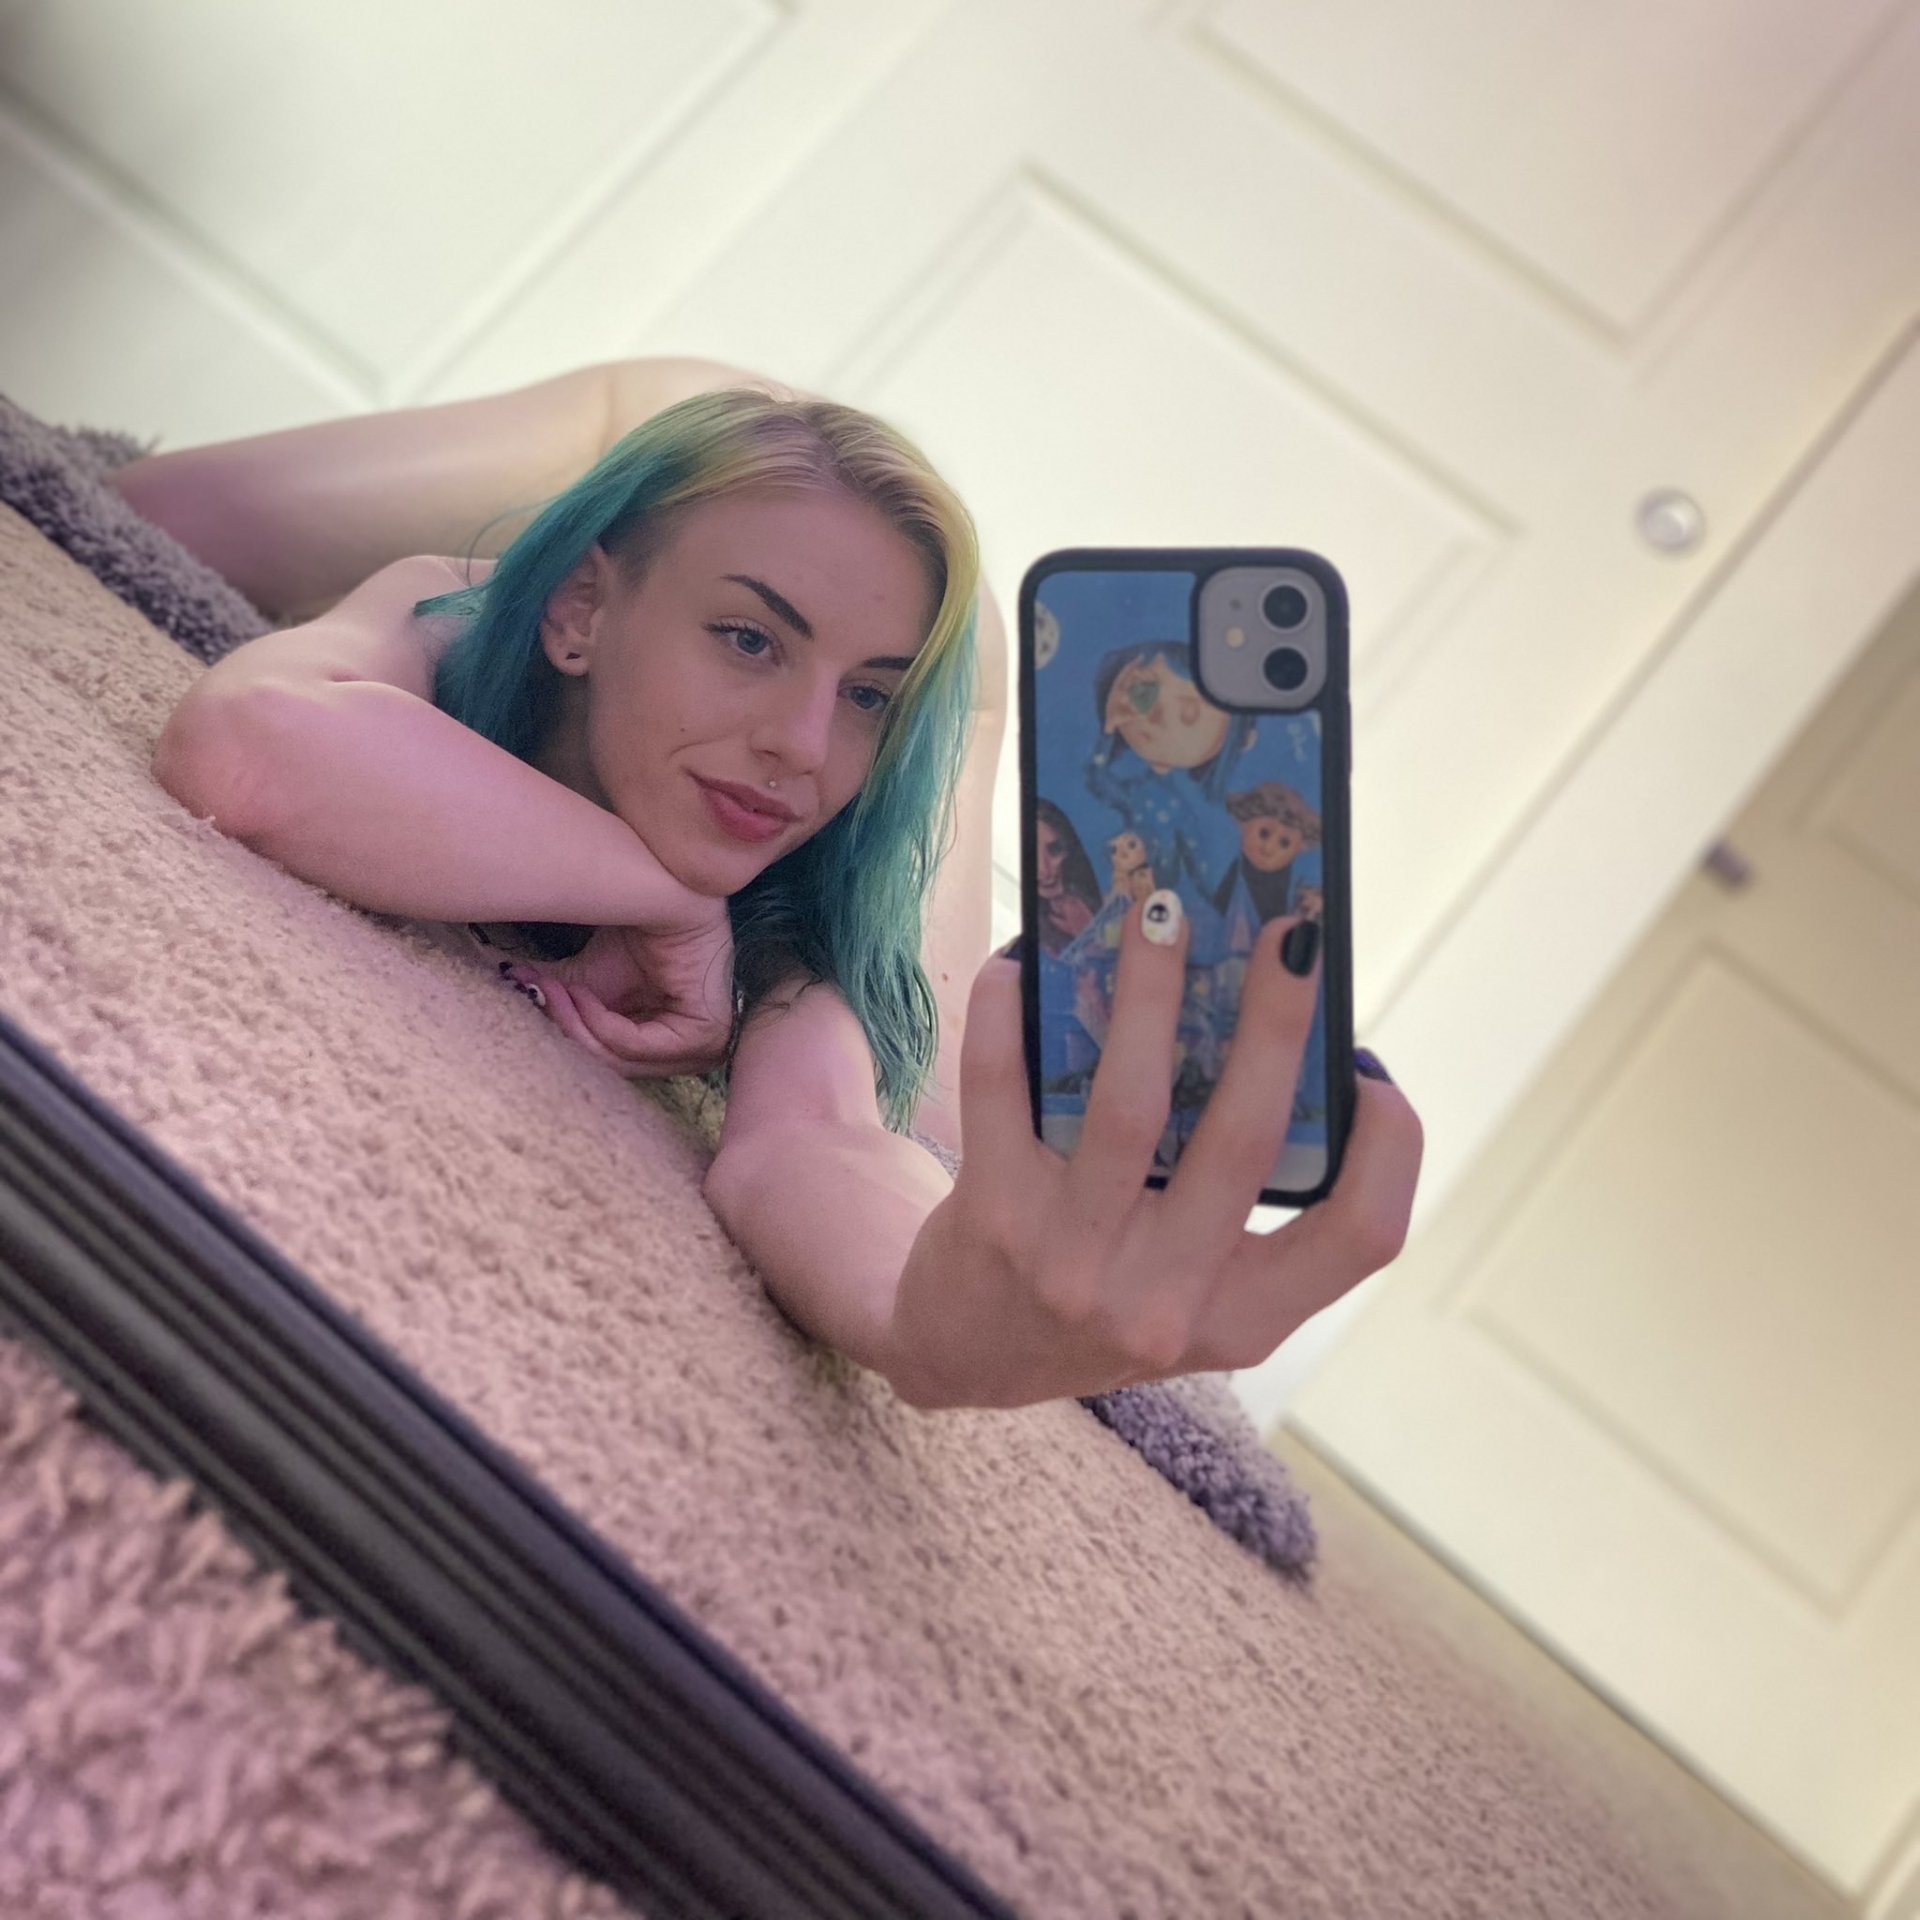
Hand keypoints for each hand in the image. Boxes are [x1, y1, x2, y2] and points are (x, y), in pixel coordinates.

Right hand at [505, 904, 734, 1077]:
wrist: (673, 891)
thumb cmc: (640, 933)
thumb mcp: (588, 979)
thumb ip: (555, 1001)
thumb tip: (506, 993)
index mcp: (665, 1049)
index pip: (604, 1064)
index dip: (562, 1036)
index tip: (526, 1000)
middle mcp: (687, 1057)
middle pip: (607, 1066)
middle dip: (563, 1031)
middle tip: (532, 996)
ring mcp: (700, 1049)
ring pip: (616, 1060)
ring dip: (573, 1025)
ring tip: (550, 990)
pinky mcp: (702, 1034)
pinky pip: (634, 1044)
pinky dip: (598, 1021)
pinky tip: (580, 993)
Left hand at [888, 900, 1422, 1408]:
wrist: (964, 1351)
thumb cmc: (1105, 1287)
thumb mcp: (1193, 1280)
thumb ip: (1241, 1192)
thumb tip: (1273, 1029)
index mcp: (1243, 1317)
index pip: (1362, 1237)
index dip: (1391, 1149)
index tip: (1372, 1071)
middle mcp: (1165, 1301)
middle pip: (1245, 1143)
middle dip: (1276, 1022)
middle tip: (1292, 930)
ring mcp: (1074, 1266)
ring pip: (1130, 1108)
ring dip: (1151, 994)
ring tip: (1160, 912)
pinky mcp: (992, 1222)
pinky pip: (1002, 1093)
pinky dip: (1009, 1016)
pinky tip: (1018, 961)